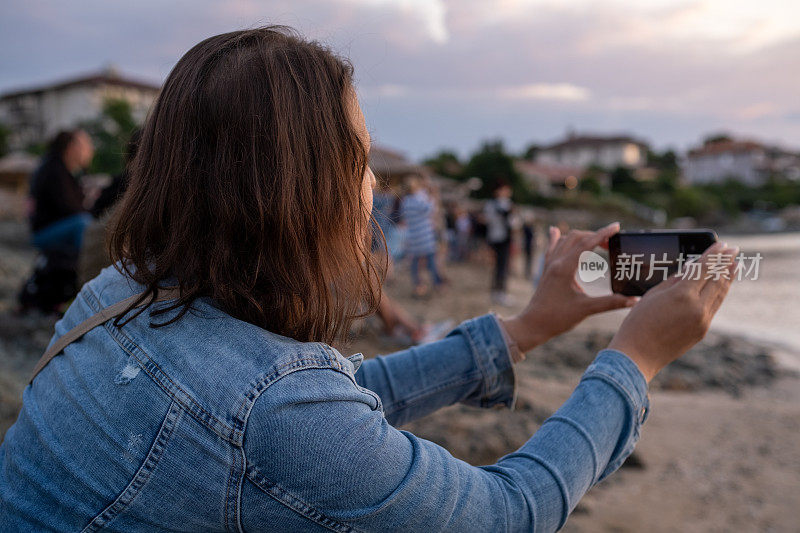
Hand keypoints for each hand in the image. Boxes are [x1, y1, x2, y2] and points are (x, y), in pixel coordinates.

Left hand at [502, 222, 637, 352]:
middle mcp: (555, 262)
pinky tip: (555, 230)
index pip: (586, 244)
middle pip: (576, 238)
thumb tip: (634, 301)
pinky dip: (557, 238)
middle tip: (612, 245)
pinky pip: (552, 248)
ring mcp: (549, 265)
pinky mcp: (546, 271)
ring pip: (565, 241)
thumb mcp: (586, 309)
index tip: (616, 227)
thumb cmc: (557, 318)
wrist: (533, 325)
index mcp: (565, 268)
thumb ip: (611, 303)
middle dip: (595, 237)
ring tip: (597, 242)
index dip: (603, 234)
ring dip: (581, 237)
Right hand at [607, 241, 737, 382]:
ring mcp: (702, 321)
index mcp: (682, 295)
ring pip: (720, 294)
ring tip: (734, 266)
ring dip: (728, 278)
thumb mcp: (653, 294)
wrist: (638, 355)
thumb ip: (675, 280)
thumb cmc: (638, 322)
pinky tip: (720, 287)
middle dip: (726, 263)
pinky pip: (714, 307)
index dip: (714, 254)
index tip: (723, 245)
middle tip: (733, 251)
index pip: (704, 268)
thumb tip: (691, 270)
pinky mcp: (702, 331)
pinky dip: (719, 293)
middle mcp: (698, 308)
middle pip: (717, 280)